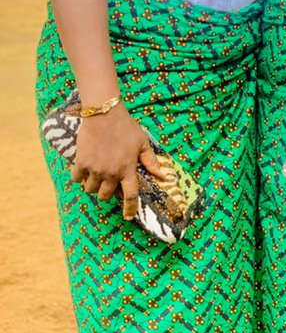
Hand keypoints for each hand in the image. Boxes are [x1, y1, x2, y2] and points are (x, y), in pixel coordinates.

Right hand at [70, 103, 163, 220]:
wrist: (104, 114)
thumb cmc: (126, 127)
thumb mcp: (142, 143)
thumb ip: (151, 161)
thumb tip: (163, 176)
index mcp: (128, 169)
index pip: (131, 195)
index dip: (129, 209)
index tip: (128, 218)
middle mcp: (111, 172)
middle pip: (106, 196)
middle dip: (106, 193)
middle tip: (106, 182)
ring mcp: (95, 169)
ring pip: (90, 190)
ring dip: (92, 185)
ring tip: (94, 174)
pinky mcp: (81, 163)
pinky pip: (76, 179)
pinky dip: (78, 177)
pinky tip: (82, 169)